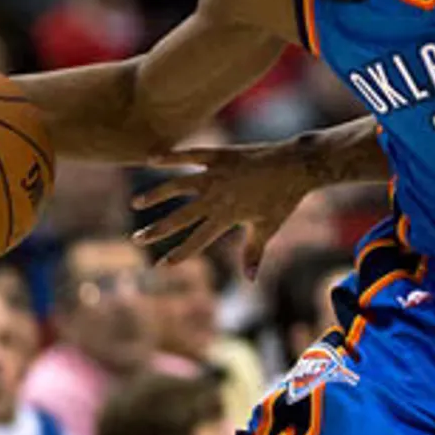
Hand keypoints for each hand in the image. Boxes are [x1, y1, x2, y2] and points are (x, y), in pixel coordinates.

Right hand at [132, 137, 323, 277]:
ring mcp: (217, 174)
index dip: (179, 254)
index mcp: (228, 216)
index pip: (197, 240)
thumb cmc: (283, 199)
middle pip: (181, 217)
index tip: (160, 265)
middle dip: (158, 230)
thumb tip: (249, 279)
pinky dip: (171, 157)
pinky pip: (190, 155)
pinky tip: (151, 159)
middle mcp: (217, 196)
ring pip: (178, 186)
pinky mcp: (220, 155)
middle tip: (137, 239)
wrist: (297, 166)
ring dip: (156, 195)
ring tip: (137, 203)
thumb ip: (253, 252)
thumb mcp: (268, 228)